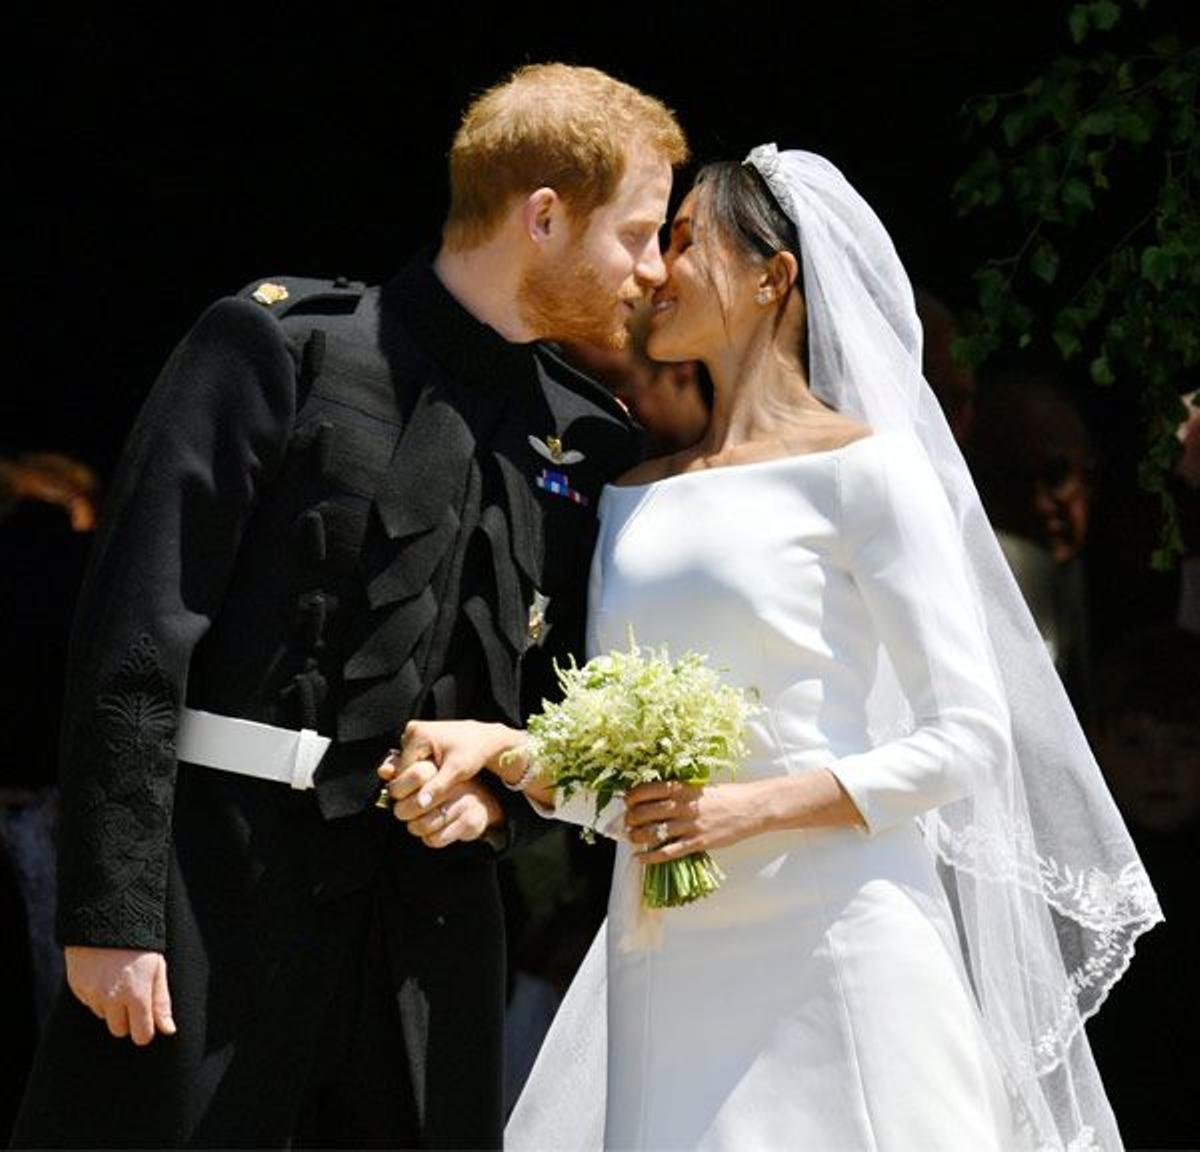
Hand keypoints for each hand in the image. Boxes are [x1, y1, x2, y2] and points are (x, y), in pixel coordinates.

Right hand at [65, 946, 175, 1044]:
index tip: (146, 1022)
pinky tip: (104, 975)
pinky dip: (96, 995)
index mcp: (137, 995)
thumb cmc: (140, 945)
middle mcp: (112, 999)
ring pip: (103, 1016)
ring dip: (110, 1006)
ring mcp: (93, 994)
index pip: (141, 1035)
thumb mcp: (157, 969)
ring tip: (118, 979)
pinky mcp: (78, 988)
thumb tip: (168, 1030)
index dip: (145, 1031)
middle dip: (127, 1019)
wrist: (109, 920)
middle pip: (119, 1030)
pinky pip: (89, 1003)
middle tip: (132, 996)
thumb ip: (161, 1002)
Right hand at [376, 719, 519, 815]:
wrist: (485, 739)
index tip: (427, 797)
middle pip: (403, 767)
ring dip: (418, 776)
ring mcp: (414, 732)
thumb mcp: (458, 770)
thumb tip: (421, 803)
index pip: (403, 770)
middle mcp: (412, 730)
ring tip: (437, 780)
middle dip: (415, 781)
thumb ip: (438, 786)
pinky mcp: (419, 736)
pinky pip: (413, 759)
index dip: (413, 787)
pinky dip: (421, 768)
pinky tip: (435, 774)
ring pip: (407, 764)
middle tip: (435, 788)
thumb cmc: (474, 753)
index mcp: (418, 734)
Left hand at [398, 777, 504, 848]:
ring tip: (416, 822)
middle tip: (403, 811)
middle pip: (416, 804)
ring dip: (415, 827)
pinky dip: (429, 838)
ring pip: (424, 824)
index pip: (416, 774)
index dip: (399, 787)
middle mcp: (456, 783)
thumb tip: (383, 771)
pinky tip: (432, 830)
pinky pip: (436, 838)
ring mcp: (464, 802)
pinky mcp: (469, 822)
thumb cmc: (445, 784)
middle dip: (403, 811)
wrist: (482, 800)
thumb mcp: (425, 771)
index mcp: (444, 767)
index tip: (396, 794)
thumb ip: (402, 768)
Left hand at [624, 779, 766, 862]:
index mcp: (682, 788)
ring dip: (637, 836)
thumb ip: (678, 791)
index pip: (648, 790)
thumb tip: (655, 797)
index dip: (632, 797)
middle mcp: (683, 806)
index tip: (627, 801)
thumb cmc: (725, 796)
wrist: (750, 808)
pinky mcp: (697, 842)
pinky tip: (640, 858)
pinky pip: (669, 851)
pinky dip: (651, 856)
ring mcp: (690, 825)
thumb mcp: (699, 786)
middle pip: (646, 812)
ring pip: (654, 832)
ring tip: (630, 838)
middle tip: (626, 822)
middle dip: (630, 818)